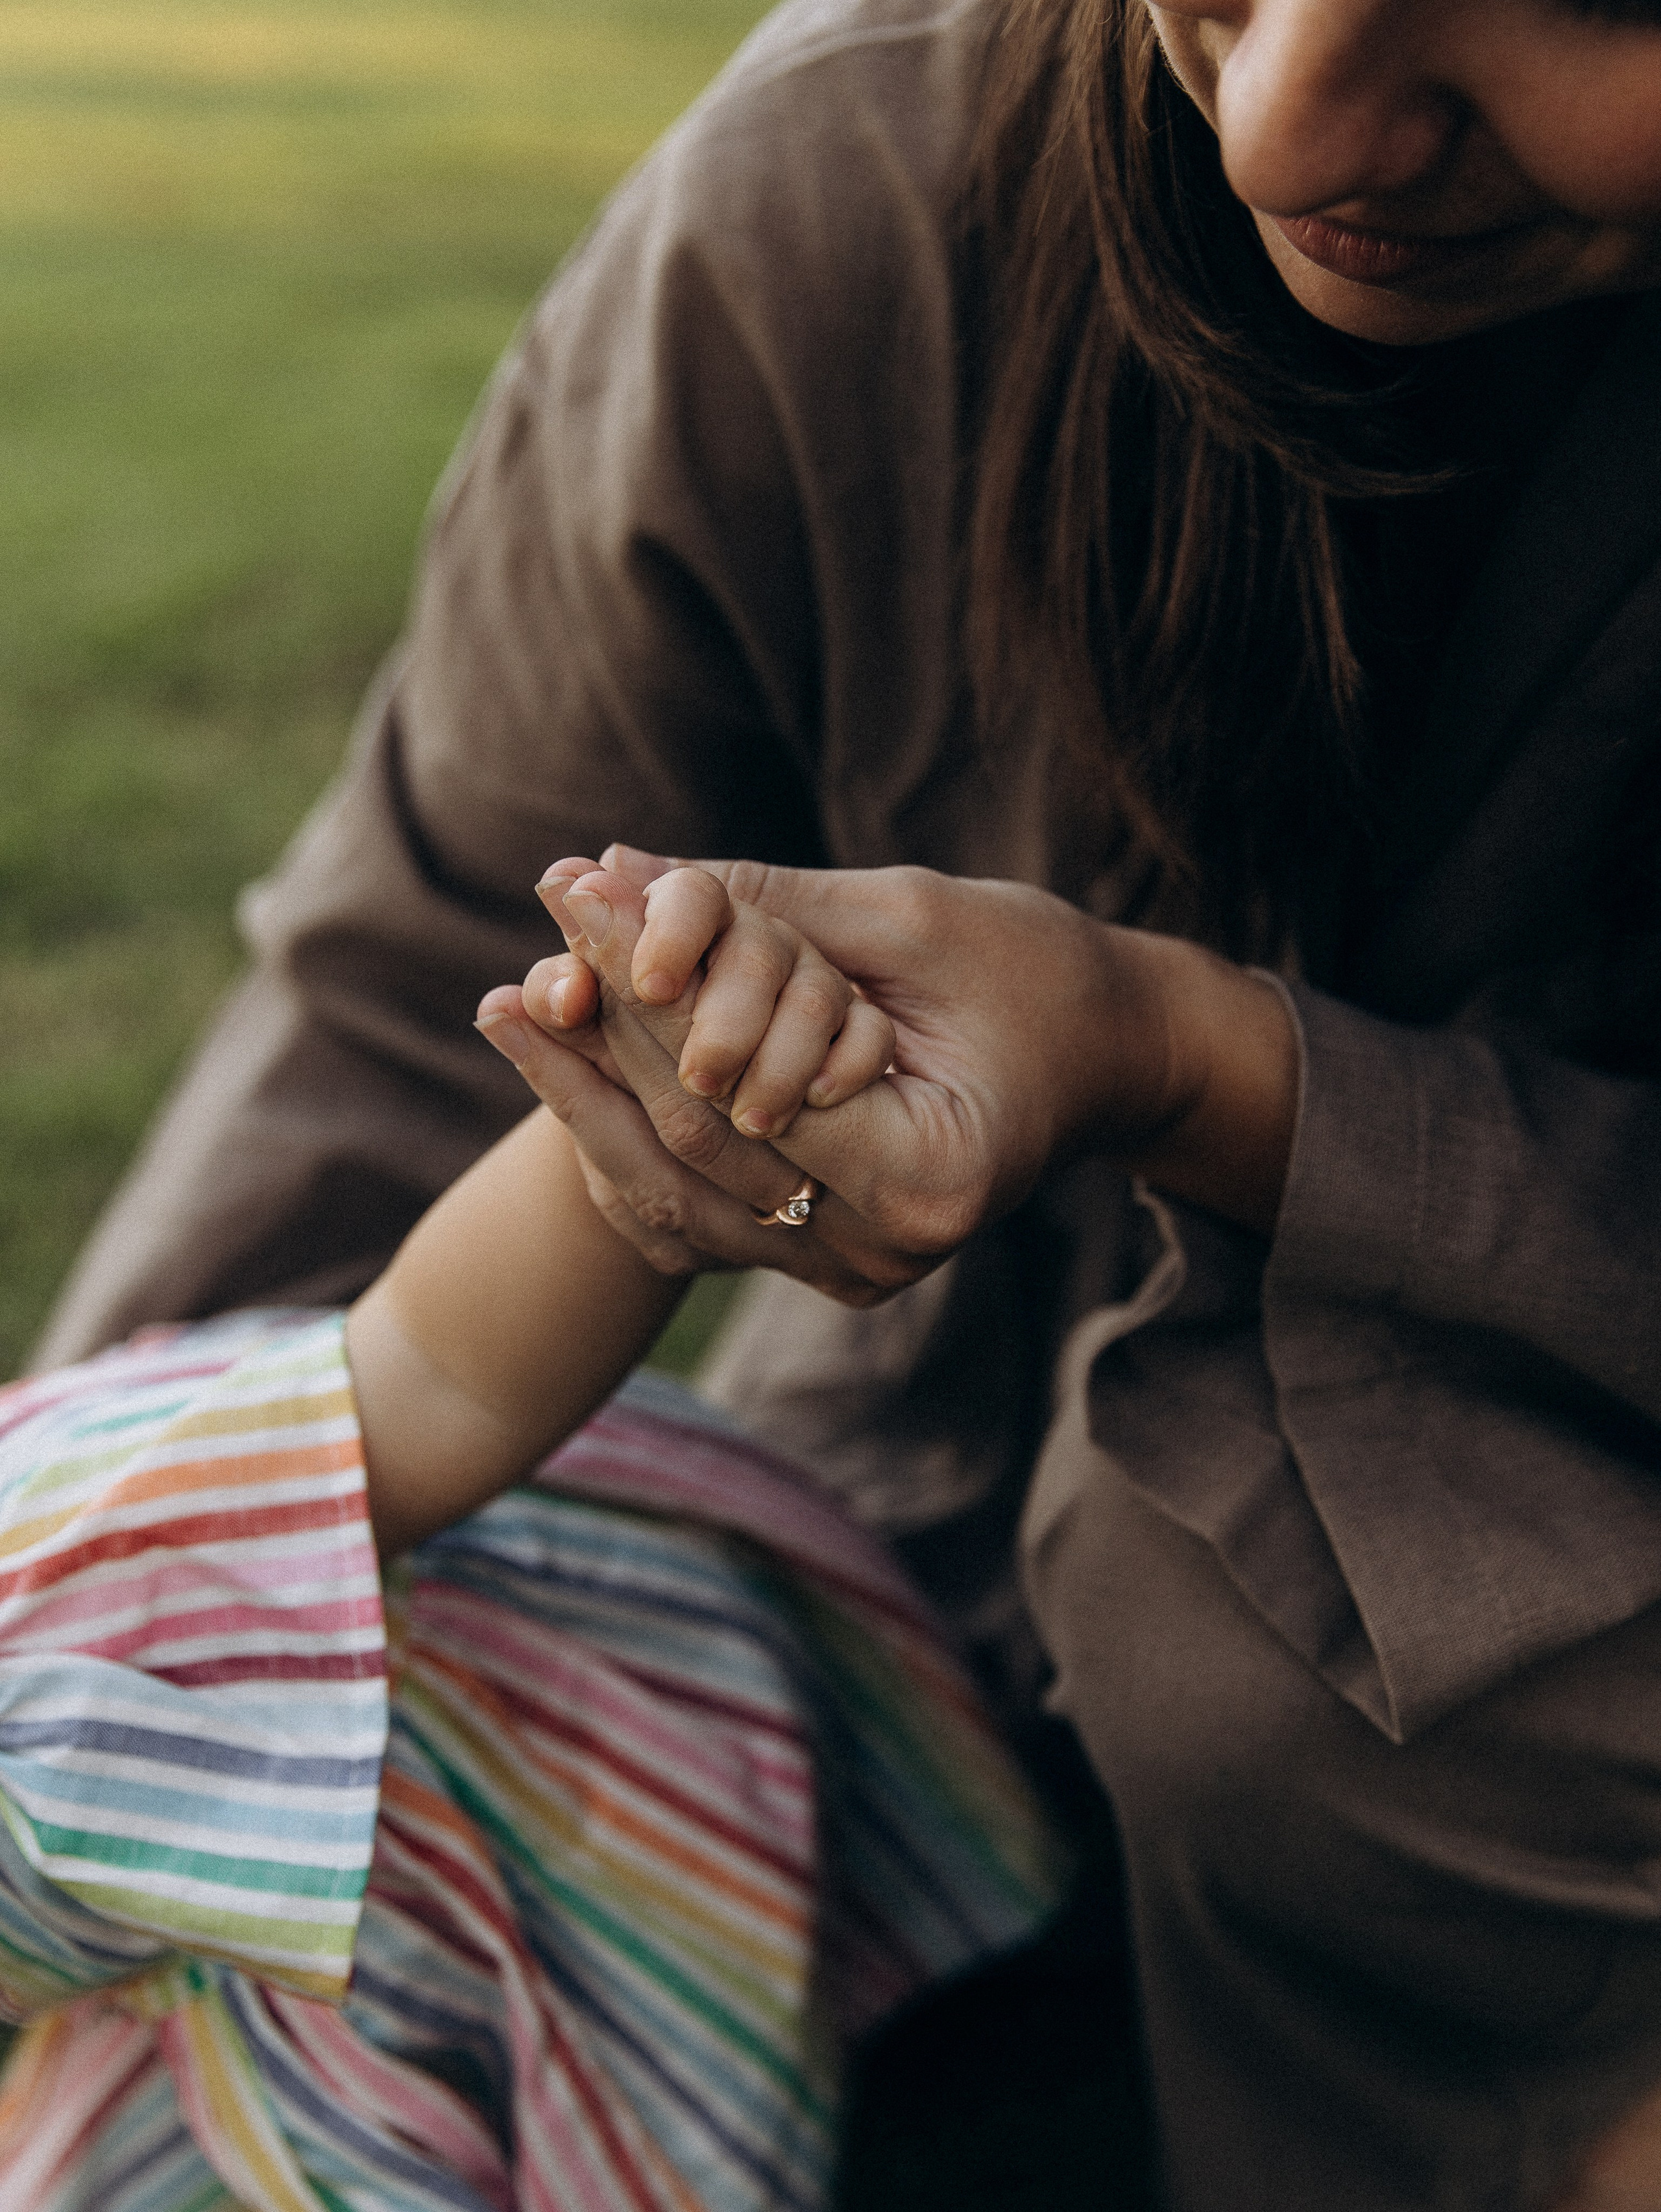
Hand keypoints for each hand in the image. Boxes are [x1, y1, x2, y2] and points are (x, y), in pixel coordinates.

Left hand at [478, 852, 1299, 1304]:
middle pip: (691, 1146)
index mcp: (926, 1177)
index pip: (736, 1090)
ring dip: (583, 1096)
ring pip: (670, 1196)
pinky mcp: (823, 1259)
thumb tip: (606, 869)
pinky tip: (563, 1069)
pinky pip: (695, 1212)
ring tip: (508, 1007)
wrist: (1109, 1056)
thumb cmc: (1035, 970)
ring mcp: (849, 1271)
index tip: (572, 897)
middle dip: (600, 1035)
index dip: (640, 991)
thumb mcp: (905, 916)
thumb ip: (757, 903)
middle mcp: (882, 1251)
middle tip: (527, 948)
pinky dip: (627, 1137)